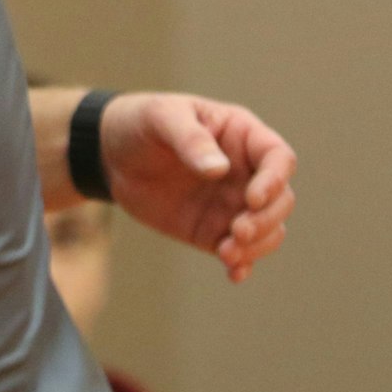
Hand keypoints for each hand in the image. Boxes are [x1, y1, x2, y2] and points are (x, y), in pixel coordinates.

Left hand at [100, 92, 296, 282]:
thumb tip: (218, 170)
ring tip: (227, 252)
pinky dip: (242, 265)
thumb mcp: (161, 117)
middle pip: (281, 200)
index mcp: (242, 136)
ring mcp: (231, 204)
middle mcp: (245, 173)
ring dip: (257, 246)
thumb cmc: (142, 123)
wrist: (110, 154)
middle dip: (267, 220)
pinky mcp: (212, 230)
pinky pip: (239, 252)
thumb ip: (190, 139)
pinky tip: (234, 273)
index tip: (252, 198)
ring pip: (268, 230)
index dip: (274, 180)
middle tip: (238, 231)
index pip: (278, 158)